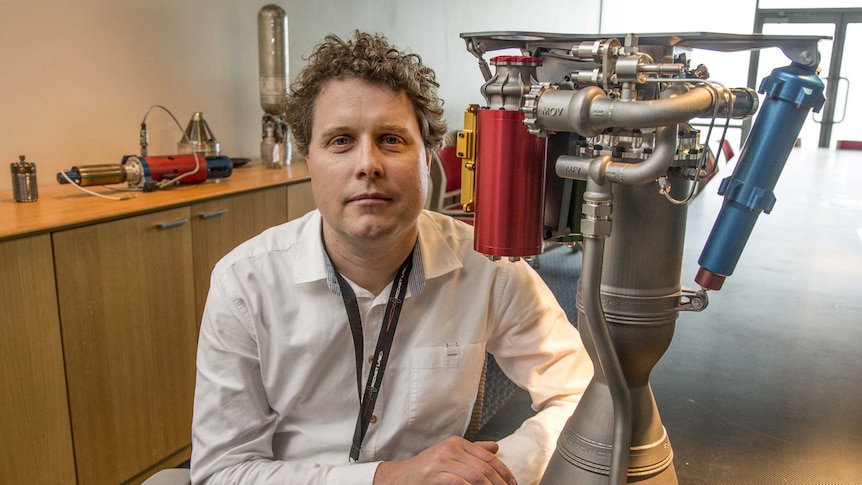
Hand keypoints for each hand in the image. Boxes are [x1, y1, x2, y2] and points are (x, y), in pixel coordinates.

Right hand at [373, 436, 515, 484]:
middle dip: (500, 483)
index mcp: (457, 443)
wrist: (399, 478)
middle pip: (485, 468)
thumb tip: (495, 448)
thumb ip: (473, 451)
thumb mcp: (449, 456)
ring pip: (477, 476)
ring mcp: (443, 460)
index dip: (504, 473)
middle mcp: (451, 448)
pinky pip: (461, 483)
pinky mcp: (436, 474)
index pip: (489, 458)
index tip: (512, 484)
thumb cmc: (425, 471)